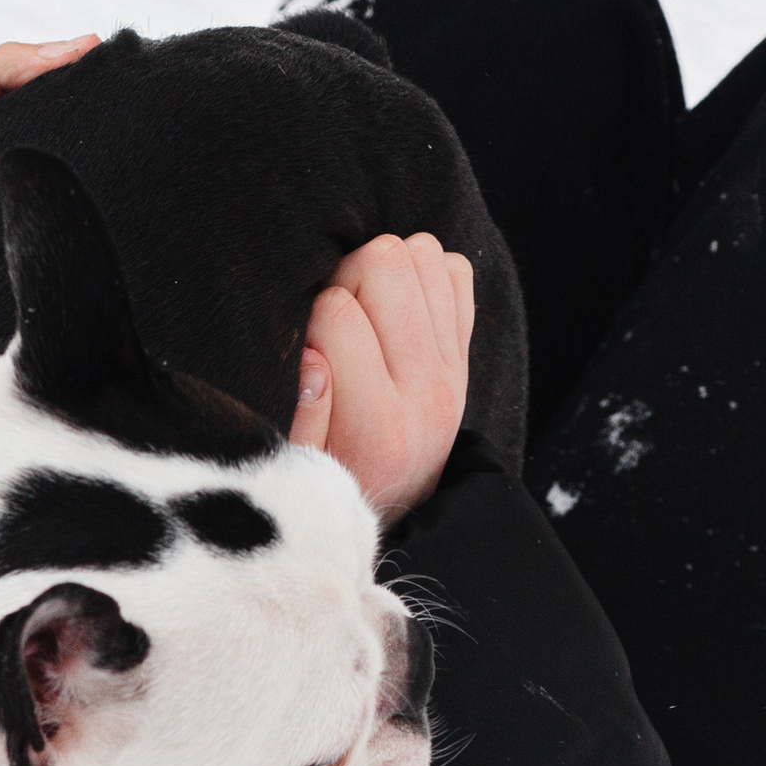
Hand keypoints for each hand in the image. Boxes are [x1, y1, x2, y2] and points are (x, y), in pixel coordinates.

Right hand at [288, 231, 473, 522]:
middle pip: (386, 262)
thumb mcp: (301, 473)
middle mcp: (425, 391)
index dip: (310, 314)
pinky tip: (397, 312)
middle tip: (334, 316)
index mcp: (378, 425)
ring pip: (424, 253)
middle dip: (347, 276)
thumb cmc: (335, 488)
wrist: (397, 512)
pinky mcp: (464, 354)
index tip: (306, 347)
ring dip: (387, 271)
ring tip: (364, 311)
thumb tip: (312, 352)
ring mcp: (452, 369)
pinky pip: (456, 271)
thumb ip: (301, 418)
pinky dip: (425, 277)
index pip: (338, 312)